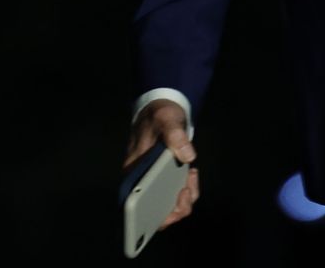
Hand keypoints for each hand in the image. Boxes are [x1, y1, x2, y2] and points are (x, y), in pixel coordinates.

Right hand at [123, 99, 199, 230]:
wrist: (162, 110)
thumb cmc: (159, 115)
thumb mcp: (166, 118)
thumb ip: (175, 134)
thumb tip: (187, 156)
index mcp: (132, 172)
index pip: (136, 206)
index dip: (153, 215)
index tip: (170, 202)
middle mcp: (140, 182)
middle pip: (155, 213)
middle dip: (177, 208)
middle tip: (187, 189)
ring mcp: (153, 183)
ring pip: (169, 206)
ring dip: (186, 197)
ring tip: (191, 175)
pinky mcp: (164, 181)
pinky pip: (176, 195)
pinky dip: (187, 189)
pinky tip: (191, 173)